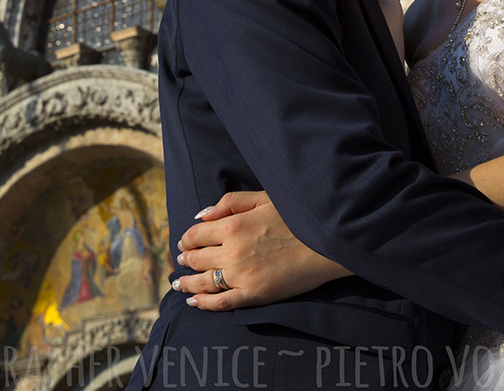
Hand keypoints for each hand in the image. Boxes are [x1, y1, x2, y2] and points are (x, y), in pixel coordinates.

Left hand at [173, 191, 348, 309]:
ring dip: (187, 283)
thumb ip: (230, 202)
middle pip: (196, 258)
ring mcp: (240, 276)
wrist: (324, 245)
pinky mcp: (253, 295)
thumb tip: (201, 215)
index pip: (196, 234)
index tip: (184, 243)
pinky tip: (194, 302)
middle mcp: (231, 252)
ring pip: (203, 282)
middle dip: (185, 260)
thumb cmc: (295, 218)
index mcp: (232, 226)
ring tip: (179, 284)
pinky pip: (220, 302)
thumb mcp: (263, 199)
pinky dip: (203, 303)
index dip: (186, 239)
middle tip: (180, 262)